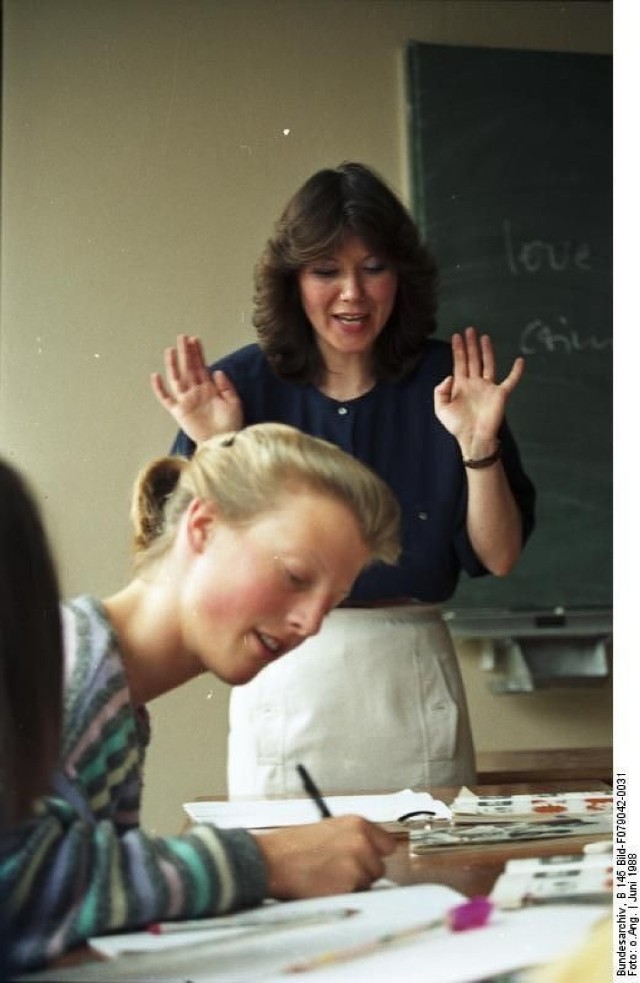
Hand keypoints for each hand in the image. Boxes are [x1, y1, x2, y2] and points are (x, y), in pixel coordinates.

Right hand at [150, 334, 243, 444]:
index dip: (197, 353)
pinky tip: (156, 376)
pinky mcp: (179, 412)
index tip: (194, 340)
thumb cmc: (230, 425)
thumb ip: (226, 386)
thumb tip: (217, 370)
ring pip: (177, 378)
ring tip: (171, 349)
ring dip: (173, 364)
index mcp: (209, 389)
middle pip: (188, 368)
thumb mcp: (234, 402)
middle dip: (185, 353)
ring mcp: (186, 401)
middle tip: (182, 337)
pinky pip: (166, 398)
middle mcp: (196, 392)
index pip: (201, 366)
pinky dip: (159, 388)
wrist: (223, 442)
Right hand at [256, 816, 395, 898]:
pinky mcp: (349, 885)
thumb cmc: (294, 847)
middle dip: (363, 873)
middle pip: (379, 868)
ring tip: (328, 878)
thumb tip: (370, 853)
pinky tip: (325, 887)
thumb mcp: (329, 829)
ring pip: (368, 885)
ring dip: (353, 886)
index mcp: (357, 824)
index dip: (375, 855)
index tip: (368, 860)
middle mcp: (361, 841)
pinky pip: (355, 897)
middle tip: (338, 871)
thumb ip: (354, 838)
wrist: (273, 860)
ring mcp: (357, 863)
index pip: (387, 845)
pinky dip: (344, 897)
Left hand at [433, 327, 523, 458]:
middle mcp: (475, 383)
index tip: (457, 336)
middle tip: (470, 330)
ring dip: (487, 351)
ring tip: (484, 337)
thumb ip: (440, 391)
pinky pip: (511, 381)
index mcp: (461, 386)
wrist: (473, 439)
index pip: (460, 363)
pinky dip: (516, 372)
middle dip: (471, 345)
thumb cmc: (457, 426)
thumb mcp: (441, 409)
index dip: (458, 350)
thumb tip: (449, 376)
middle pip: (473, 359)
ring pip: (488, 364)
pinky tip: (520, 360)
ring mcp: (488, 388)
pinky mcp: (500, 395)